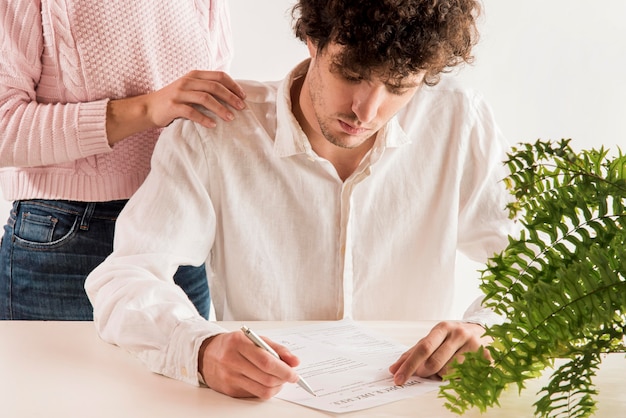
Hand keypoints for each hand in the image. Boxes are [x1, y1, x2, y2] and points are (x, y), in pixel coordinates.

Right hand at [106, 70, 246, 144]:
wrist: (148, 108)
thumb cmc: (174, 101)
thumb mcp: (190, 89)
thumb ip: (205, 89)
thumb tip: (231, 96)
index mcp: (194, 75)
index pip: (219, 76)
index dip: (233, 85)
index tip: (243, 96)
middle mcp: (187, 81)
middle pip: (214, 86)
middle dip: (231, 97)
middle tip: (242, 108)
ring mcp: (179, 93)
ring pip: (205, 98)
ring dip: (220, 108)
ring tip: (231, 118)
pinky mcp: (172, 106)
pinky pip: (191, 112)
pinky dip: (204, 119)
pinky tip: (213, 125)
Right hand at [198, 331, 299, 398]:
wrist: (206, 354)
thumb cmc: (233, 345)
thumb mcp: (254, 339)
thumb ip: (277, 348)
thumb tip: (294, 361)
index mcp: (239, 343)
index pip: (266, 361)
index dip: (284, 369)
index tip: (294, 373)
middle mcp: (232, 361)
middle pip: (266, 378)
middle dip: (283, 379)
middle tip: (290, 376)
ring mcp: (229, 377)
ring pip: (262, 390)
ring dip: (276, 387)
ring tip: (279, 380)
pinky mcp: (229, 390)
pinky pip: (254, 395)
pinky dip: (265, 390)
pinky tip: (265, 382)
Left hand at [389, 321, 491, 383]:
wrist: (482, 332)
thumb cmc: (453, 338)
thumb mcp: (434, 339)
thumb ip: (414, 353)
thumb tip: (394, 368)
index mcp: (443, 328)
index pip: (423, 348)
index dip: (409, 365)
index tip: (398, 377)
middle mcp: (458, 334)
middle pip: (434, 362)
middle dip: (424, 372)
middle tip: (422, 374)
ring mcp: (473, 345)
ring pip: (448, 371)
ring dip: (441, 374)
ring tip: (446, 365)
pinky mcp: (485, 357)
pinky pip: (463, 375)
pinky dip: (455, 376)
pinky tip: (459, 367)